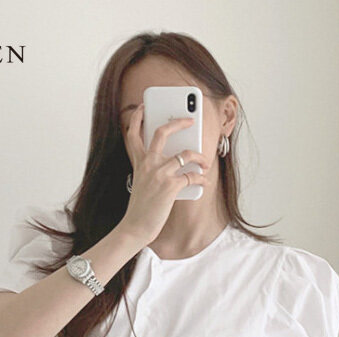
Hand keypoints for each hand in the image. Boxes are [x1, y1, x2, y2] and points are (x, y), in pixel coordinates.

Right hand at [118, 102, 210, 246]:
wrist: (136, 227)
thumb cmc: (141, 207)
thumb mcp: (141, 183)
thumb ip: (152, 169)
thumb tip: (176, 160)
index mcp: (138, 161)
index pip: (133, 132)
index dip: (137, 116)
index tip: (143, 106)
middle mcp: (148, 163)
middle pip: (163, 131)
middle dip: (179, 122)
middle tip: (190, 120)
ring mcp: (159, 173)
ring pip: (186, 153)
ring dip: (200, 156)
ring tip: (205, 162)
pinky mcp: (170, 185)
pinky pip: (192, 176)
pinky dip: (201, 178)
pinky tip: (205, 181)